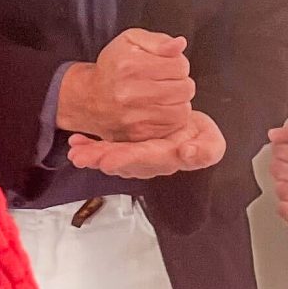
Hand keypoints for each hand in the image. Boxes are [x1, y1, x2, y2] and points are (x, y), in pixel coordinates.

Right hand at [58, 28, 194, 143]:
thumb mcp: (130, 41)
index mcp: (130, 66)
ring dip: (179, 101)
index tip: (168, 66)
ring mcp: (134, 117)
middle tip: (167, 81)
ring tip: (165, 95)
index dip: (179, 64)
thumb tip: (180, 44)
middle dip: (181, 82)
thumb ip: (158, 41)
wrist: (88, 98)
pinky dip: (172, 117)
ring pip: (182, 109)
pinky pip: (173, 127)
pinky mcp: (138, 134)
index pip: (180, 65)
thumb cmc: (113, 66)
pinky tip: (160, 108)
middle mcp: (130, 93)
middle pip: (185, 88)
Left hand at [66, 110, 225, 179]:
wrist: (186, 126)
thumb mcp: (211, 141)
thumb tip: (188, 153)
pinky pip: (105, 148)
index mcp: (169, 158)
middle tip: (82, 156)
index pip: (149, 159)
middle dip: (102, 159)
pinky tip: (77, 141)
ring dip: (92, 155)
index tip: (110, 159)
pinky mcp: (124, 149)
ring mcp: (135, 158)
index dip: (130, 159)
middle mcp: (149, 162)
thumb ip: (206, 151)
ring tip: (76, 151)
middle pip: (124, 162)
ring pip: (111, 158)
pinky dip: (90, 145)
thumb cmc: (197, 135)